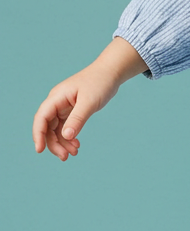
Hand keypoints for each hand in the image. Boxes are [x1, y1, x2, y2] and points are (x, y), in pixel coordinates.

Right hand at [32, 37, 147, 161]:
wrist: (110, 73)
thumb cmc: (100, 83)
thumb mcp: (89, 102)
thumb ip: (77, 119)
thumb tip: (66, 136)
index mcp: (57, 97)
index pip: (41, 117)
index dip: (38, 134)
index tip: (39, 149)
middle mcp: (57, 102)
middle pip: (47, 126)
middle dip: (53, 143)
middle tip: (65, 157)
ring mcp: (63, 107)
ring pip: (56, 129)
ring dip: (62, 142)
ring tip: (74, 153)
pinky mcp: (72, 110)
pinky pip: (66, 127)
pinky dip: (70, 137)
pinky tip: (77, 145)